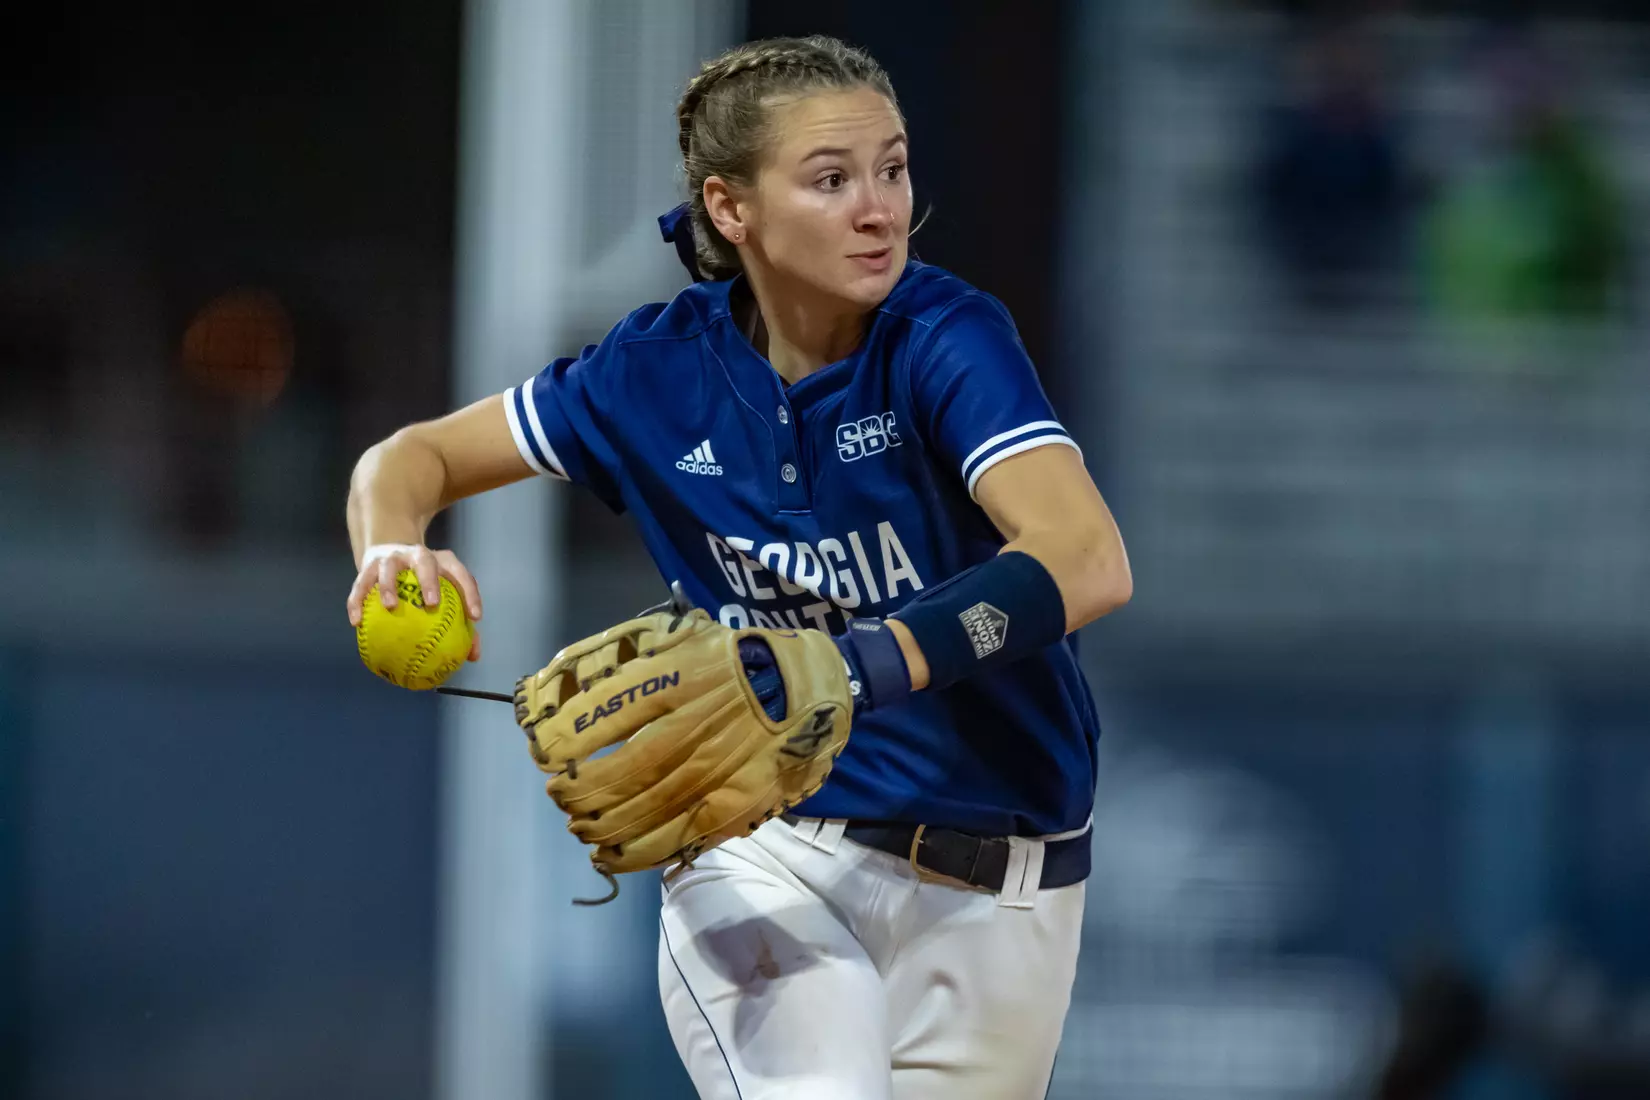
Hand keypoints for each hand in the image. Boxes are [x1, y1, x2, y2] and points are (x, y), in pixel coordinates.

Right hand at [347, 543, 483, 661]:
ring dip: (389, 585)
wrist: (389, 552)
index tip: (475, 618)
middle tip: (432, 604)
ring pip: (388, 567)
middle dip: (429, 580)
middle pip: (424, 560)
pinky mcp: (368, 565)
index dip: (470, 593)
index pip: (460, 573)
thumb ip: (459, 624)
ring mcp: (391, 557)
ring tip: (390, 607)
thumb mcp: (443, 595)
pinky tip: (356, 622)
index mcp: (441, 561)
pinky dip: (357, 601)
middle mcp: (417, 554)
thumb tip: (472, 656)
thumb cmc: (424, 582)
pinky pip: (361, 583)